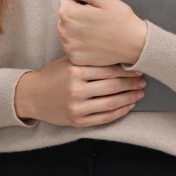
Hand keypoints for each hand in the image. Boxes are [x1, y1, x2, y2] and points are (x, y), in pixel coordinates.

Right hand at [13, 57, 144, 126]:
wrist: (32, 96)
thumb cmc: (52, 75)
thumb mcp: (66, 61)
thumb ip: (87, 58)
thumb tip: (116, 54)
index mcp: (74, 70)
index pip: (108, 69)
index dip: (126, 70)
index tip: (138, 69)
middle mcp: (76, 89)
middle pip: (112, 86)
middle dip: (131, 83)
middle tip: (143, 81)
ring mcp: (77, 107)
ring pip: (111, 102)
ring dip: (129, 98)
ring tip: (139, 93)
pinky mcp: (77, 121)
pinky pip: (104, 117)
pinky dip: (120, 112)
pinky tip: (128, 106)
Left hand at [56, 0, 148, 66]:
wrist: (135, 45)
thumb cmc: (120, 19)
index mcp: (68, 13)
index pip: (66, 0)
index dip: (81, 2)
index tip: (94, 9)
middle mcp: (63, 31)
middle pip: (65, 17)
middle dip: (78, 16)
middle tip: (98, 20)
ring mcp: (68, 47)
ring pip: (68, 31)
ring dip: (78, 30)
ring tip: (97, 32)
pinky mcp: (74, 58)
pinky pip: (73, 46)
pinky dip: (81, 44)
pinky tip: (95, 43)